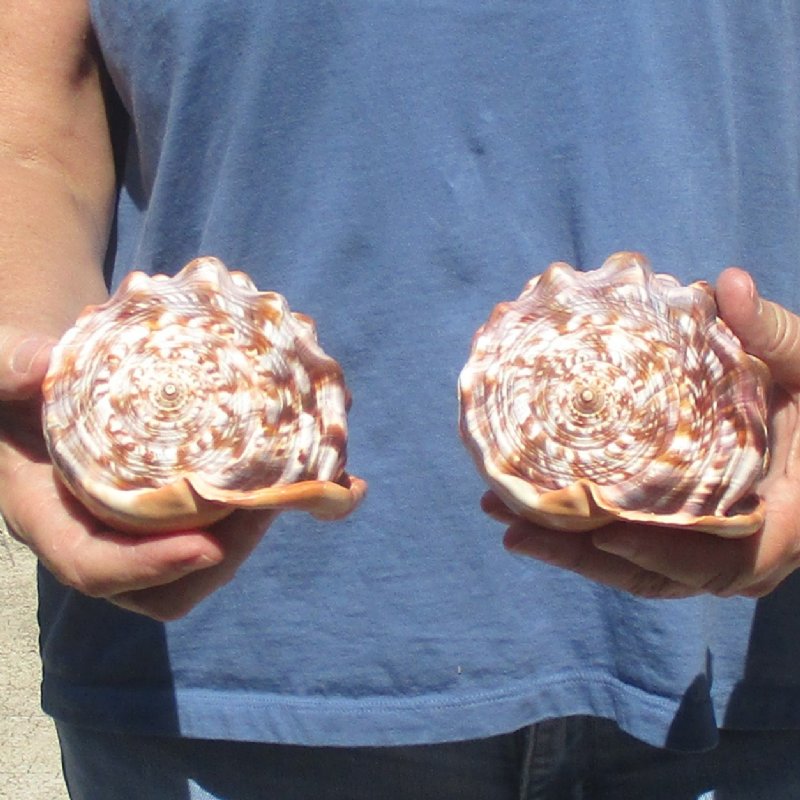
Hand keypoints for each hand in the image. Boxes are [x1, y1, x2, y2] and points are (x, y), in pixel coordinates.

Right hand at [1, 327, 295, 619]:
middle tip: (269, 505)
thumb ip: (11, 369)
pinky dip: (266, 509)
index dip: (149, 566)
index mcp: (51, 517)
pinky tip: (322, 480)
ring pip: (201, 563)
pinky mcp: (174, 510)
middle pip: (163, 585)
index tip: (207, 546)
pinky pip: (220, 529)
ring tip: (299, 487)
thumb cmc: (17, 384)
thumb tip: (39, 364)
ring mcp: (140, 529)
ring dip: (252, 535)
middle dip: (221, 555)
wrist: (47, 384)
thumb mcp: (2, 370)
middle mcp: (99, 536)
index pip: (93, 566)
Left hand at [491, 268, 799, 598]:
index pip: (715, 561)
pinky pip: (630, 548)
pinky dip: (583, 537)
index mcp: (781, 525)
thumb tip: (725, 284)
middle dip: (581, 556)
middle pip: (651, 574)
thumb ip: (772, 333)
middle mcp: (740, 551)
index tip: (601, 534)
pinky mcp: (683, 534)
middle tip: (512, 525)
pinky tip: (535, 510)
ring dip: (568, 550)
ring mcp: (707, 549)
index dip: (658, 555)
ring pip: (632, 568)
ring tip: (503, 517)